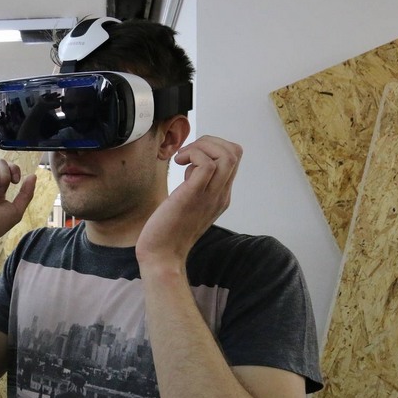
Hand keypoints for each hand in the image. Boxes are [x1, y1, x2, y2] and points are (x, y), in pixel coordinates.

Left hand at [136, 136, 241, 269]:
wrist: (162, 255)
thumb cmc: (169, 229)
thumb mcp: (189, 201)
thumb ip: (196, 184)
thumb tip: (192, 162)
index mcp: (220, 195)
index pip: (234, 158)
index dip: (213, 147)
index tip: (191, 157)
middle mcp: (220, 194)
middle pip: (235, 152)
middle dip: (209, 141)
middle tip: (187, 154)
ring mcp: (209, 196)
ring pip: (226, 156)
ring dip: (202, 147)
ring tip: (182, 159)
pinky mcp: (193, 197)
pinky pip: (207, 165)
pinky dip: (193, 155)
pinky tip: (178, 164)